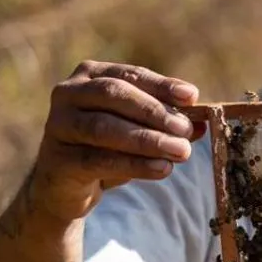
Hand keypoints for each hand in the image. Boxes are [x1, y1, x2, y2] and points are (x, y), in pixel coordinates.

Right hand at [29, 61, 203, 221]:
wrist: (64, 186)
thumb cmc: (105, 149)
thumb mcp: (137, 131)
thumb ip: (166, 123)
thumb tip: (203, 123)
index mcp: (90, 75)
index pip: (131, 75)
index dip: (162, 85)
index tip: (192, 96)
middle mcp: (68, 93)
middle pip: (115, 95)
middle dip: (155, 112)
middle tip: (185, 129)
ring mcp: (58, 125)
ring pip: (105, 127)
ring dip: (148, 139)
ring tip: (181, 152)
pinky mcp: (57, 158)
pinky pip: (99, 160)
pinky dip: (134, 164)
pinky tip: (161, 169)